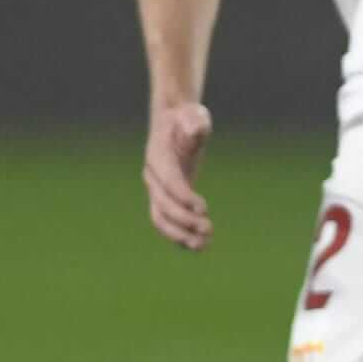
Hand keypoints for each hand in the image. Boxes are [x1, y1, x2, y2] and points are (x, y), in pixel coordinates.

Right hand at [143, 101, 213, 251]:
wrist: (173, 121)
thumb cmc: (187, 118)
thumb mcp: (193, 115)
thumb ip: (195, 124)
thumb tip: (196, 130)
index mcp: (158, 157)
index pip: (169, 183)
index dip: (184, 198)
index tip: (204, 208)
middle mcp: (153, 177)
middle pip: (162, 205)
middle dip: (184, 220)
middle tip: (209, 228)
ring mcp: (157, 189)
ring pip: (161, 218)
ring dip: (180, 235)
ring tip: (203, 245)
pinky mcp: (166, 197)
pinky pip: (167, 221)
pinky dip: (179, 236)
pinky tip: (198, 246)